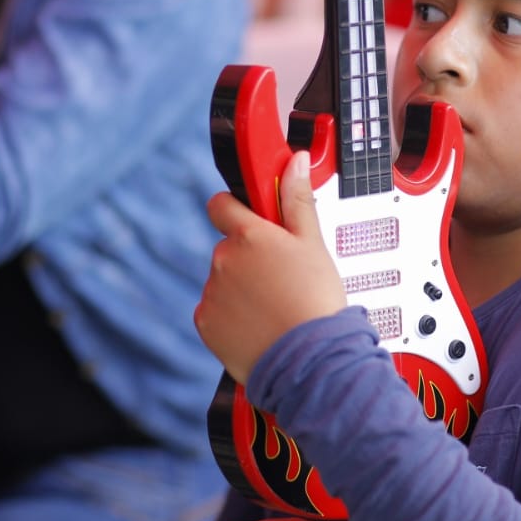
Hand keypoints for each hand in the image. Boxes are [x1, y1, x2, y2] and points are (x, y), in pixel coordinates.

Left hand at [194, 151, 347, 384]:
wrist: (309, 361)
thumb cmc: (315, 301)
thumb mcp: (313, 244)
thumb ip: (297, 199)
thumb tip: (296, 160)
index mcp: (248, 235)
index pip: (221, 205)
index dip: (235, 209)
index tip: (252, 219)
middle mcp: (222, 260)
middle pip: (229, 249)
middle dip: (249, 259)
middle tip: (281, 278)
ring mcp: (211, 292)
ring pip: (223, 282)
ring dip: (242, 289)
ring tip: (275, 307)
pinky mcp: (205, 323)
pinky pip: (215, 312)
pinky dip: (233, 317)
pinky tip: (260, 325)